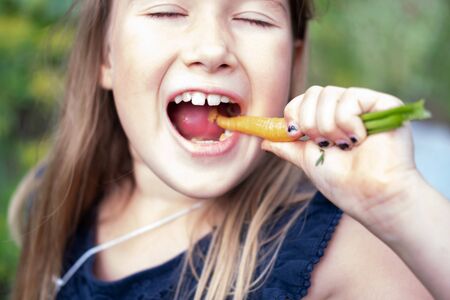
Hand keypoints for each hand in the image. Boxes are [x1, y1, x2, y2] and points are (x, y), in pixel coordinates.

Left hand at [261, 86, 420, 227]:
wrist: (371, 198)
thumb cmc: (343, 183)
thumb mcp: (308, 161)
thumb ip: (287, 147)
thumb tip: (263, 141)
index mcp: (329, 120)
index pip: (304, 99)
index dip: (294, 113)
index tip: (295, 133)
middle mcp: (347, 110)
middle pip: (314, 92)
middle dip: (310, 122)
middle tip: (323, 144)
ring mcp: (365, 106)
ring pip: (330, 94)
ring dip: (328, 126)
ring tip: (343, 146)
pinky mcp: (384, 105)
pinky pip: (351, 97)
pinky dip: (347, 122)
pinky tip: (359, 140)